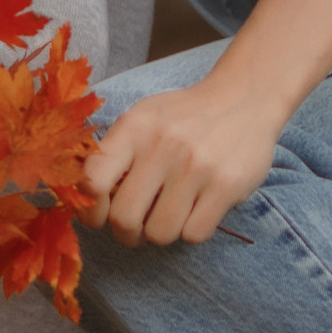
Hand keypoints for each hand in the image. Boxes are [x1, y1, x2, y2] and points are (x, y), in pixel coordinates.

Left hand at [83, 76, 280, 246]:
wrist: (245, 98)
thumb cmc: (184, 116)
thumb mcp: (143, 119)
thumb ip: (114, 152)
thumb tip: (86, 198)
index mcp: (134, 128)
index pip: (91, 181)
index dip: (89, 210)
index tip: (99, 216)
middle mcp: (162, 146)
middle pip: (124, 219)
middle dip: (126, 233)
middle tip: (136, 228)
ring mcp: (196, 167)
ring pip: (160, 233)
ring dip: (161, 232)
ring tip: (170, 213)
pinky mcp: (226, 186)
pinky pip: (194, 234)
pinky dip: (192, 230)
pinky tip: (197, 209)